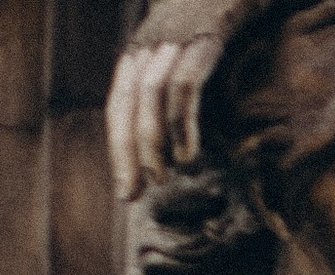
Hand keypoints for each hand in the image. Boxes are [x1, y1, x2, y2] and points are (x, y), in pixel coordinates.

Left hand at [108, 6, 252, 200]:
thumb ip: (173, 88)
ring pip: (152, 95)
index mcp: (140, 53)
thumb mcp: (185, 54)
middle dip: (129, 152)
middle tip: (137, 192)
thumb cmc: (216, 22)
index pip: (118, 105)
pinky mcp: (202, 39)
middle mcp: (149, 45)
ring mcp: (175, 40)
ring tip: (163, 179)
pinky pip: (184, 84)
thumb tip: (176, 144)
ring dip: (154, 142)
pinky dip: (183, 122)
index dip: (118, 150)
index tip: (126, 191)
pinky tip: (189, 154)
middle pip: (128, 102)